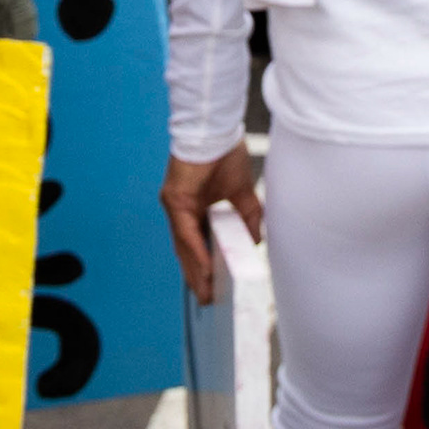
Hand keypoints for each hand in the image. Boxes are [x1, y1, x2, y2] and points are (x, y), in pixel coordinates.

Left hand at [162, 139, 262, 305]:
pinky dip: (196, 251)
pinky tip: (205, 268)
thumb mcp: (242, 193)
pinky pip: (185, 232)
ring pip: (184, 245)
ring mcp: (175, 205)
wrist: (217, 128)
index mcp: (194, 208)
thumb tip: (253, 243)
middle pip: (187, 250)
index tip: (211, 287)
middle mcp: (181, 210)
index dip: (203, 266)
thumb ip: (248, 218)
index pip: (196, 244)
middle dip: (197, 277)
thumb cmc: (226, 154)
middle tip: (207, 300)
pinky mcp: (174, 199)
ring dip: (196, 271)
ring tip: (206, 292)